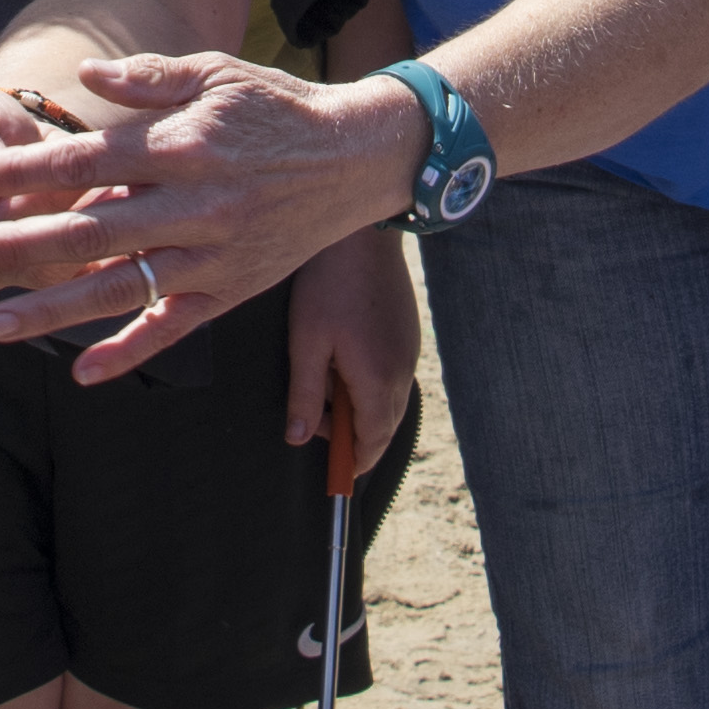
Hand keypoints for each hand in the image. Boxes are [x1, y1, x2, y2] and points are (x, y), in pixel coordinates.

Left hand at [0, 51, 413, 382]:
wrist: (358, 158)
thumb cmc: (277, 108)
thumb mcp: (215, 73)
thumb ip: (147, 79)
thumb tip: (86, 80)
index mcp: (183, 145)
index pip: (90, 161)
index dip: (29, 172)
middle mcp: (195, 204)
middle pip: (92, 232)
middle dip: (20, 246)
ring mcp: (213, 254)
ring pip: (121, 289)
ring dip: (53, 311)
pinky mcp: (232, 290)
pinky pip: (174, 327)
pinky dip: (130, 351)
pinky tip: (83, 372)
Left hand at [280, 227, 421, 487]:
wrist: (364, 234)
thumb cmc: (328, 286)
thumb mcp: (306, 343)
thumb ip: (305, 396)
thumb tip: (298, 439)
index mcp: (377, 382)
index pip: (371, 443)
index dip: (352, 463)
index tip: (335, 475)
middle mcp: (402, 372)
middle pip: (383, 426)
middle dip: (352, 434)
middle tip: (315, 417)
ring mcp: (410, 351)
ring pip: (388, 400)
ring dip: (359, 406)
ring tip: (324, 376)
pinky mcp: (408, 333)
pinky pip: (393, 375)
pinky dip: (370, 382)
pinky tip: (343, 356)